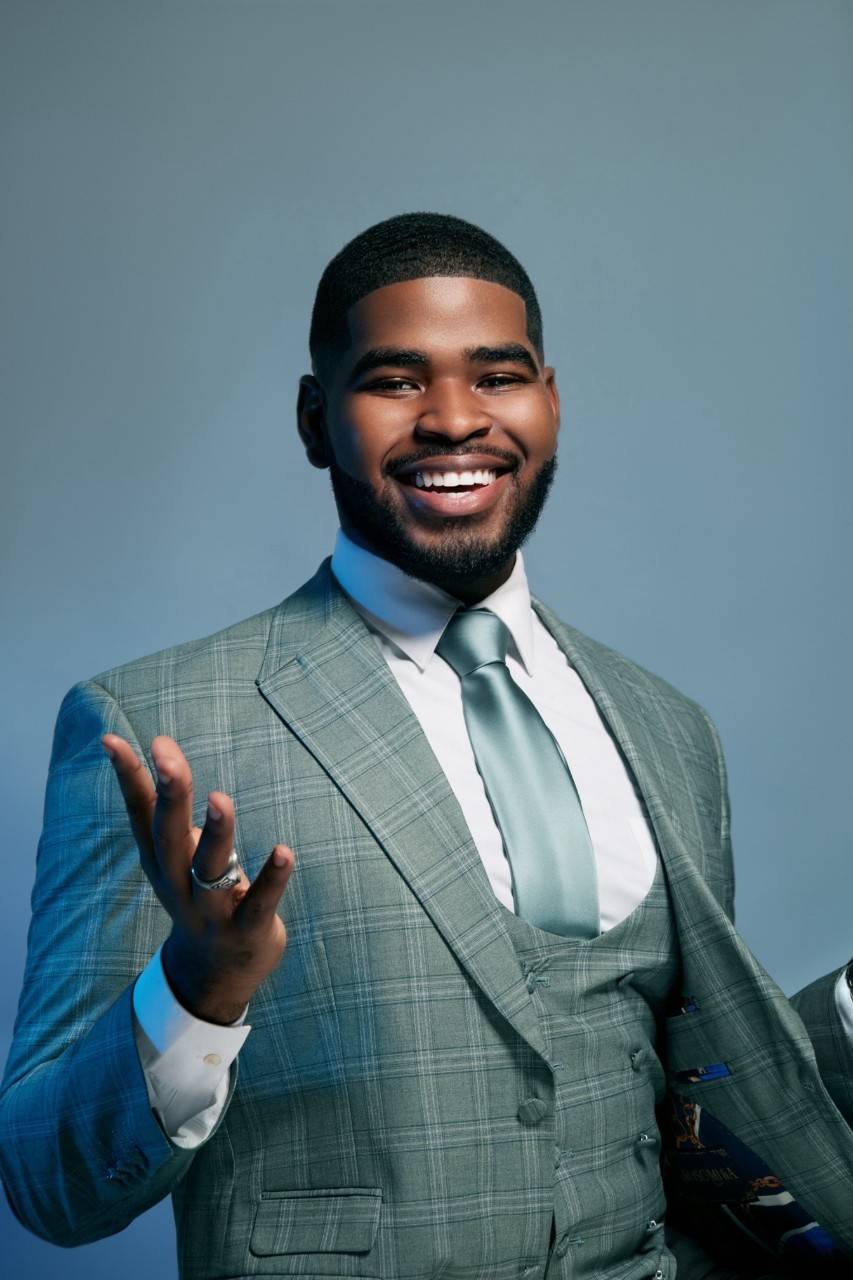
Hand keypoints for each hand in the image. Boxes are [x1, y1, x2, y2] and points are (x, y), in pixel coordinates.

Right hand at [102, 732, 294, 1024]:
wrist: (213, 977)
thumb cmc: (197, 896)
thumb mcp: (175, 855)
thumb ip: (168, 807)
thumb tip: (161, 747)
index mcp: (160, 860)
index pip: (139, 813)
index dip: (127, 776)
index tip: (113, 738)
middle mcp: (178, 883)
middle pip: (169, 836)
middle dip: (170, 796)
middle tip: (168, 757)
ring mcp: (211, 910)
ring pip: (210, 869)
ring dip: (217, 833)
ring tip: (220, 798)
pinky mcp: (247, 930)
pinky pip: (259, 902)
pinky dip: (272, 877)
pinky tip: (284, 851)